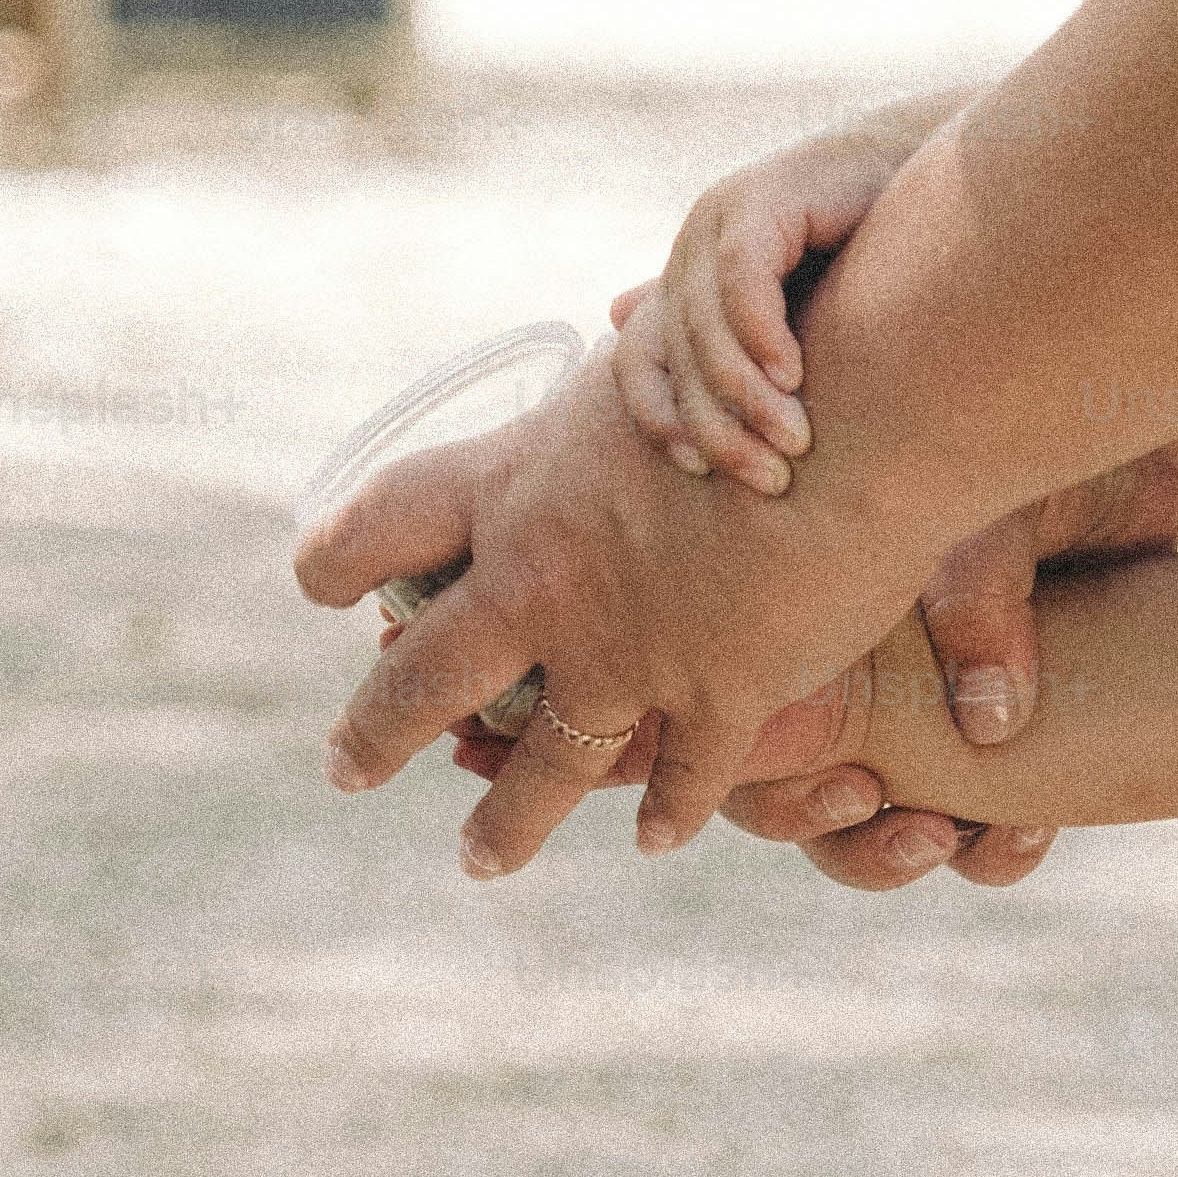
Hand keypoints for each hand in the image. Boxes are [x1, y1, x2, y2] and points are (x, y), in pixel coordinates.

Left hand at [296, 362, 956, 869]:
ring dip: (505, 820)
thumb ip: (626, 370)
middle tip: (343, 768)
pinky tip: (651, 837)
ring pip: (543, 761)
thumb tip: (624, 317)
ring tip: (477, 859)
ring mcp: (626, 649)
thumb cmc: (760, 352)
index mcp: (510, 488)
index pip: (377, 530)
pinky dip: (667, 810)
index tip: (319, 588)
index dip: (334, 561)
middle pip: (422, 678)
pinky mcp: (717, 694)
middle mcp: (543, 582)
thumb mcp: (657, 349)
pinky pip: (679, 775)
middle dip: (373, 732)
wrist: (858, 413)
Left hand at [604, 106, 941, 493]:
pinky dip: (759, 333)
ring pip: (703, 326)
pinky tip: (793, 374)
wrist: (931, 169)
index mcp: (688, 279)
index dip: (656, 418)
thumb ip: (732, 336)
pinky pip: (741, 278)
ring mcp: (720, 218)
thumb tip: (616, 318)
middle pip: (674, 356)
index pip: (636, 360)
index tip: (698, 473)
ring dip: (745, 392)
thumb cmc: (872, 250)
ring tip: (793, 440)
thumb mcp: (800, 312)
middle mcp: (692, 248)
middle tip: (770, 478)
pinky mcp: (762, 198)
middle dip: (717, 426)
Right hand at [697, 409, 1177, 886]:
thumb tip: (991, 722)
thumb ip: (979, 602)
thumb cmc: (1035, 478)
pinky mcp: (990, 757)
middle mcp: (839, 686)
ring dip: (892, 857)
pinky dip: (991, 853)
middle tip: (892, 814)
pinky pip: (967, 840)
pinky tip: (1030, 831)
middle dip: (828, 831)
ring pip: (863, 835)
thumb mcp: (995, 518)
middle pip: (781, 800)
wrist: (1132, 479)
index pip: (728, 721)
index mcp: (798, 624)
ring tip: (952, 838)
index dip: (762, 779)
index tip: (854, 782)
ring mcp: (910, 729)